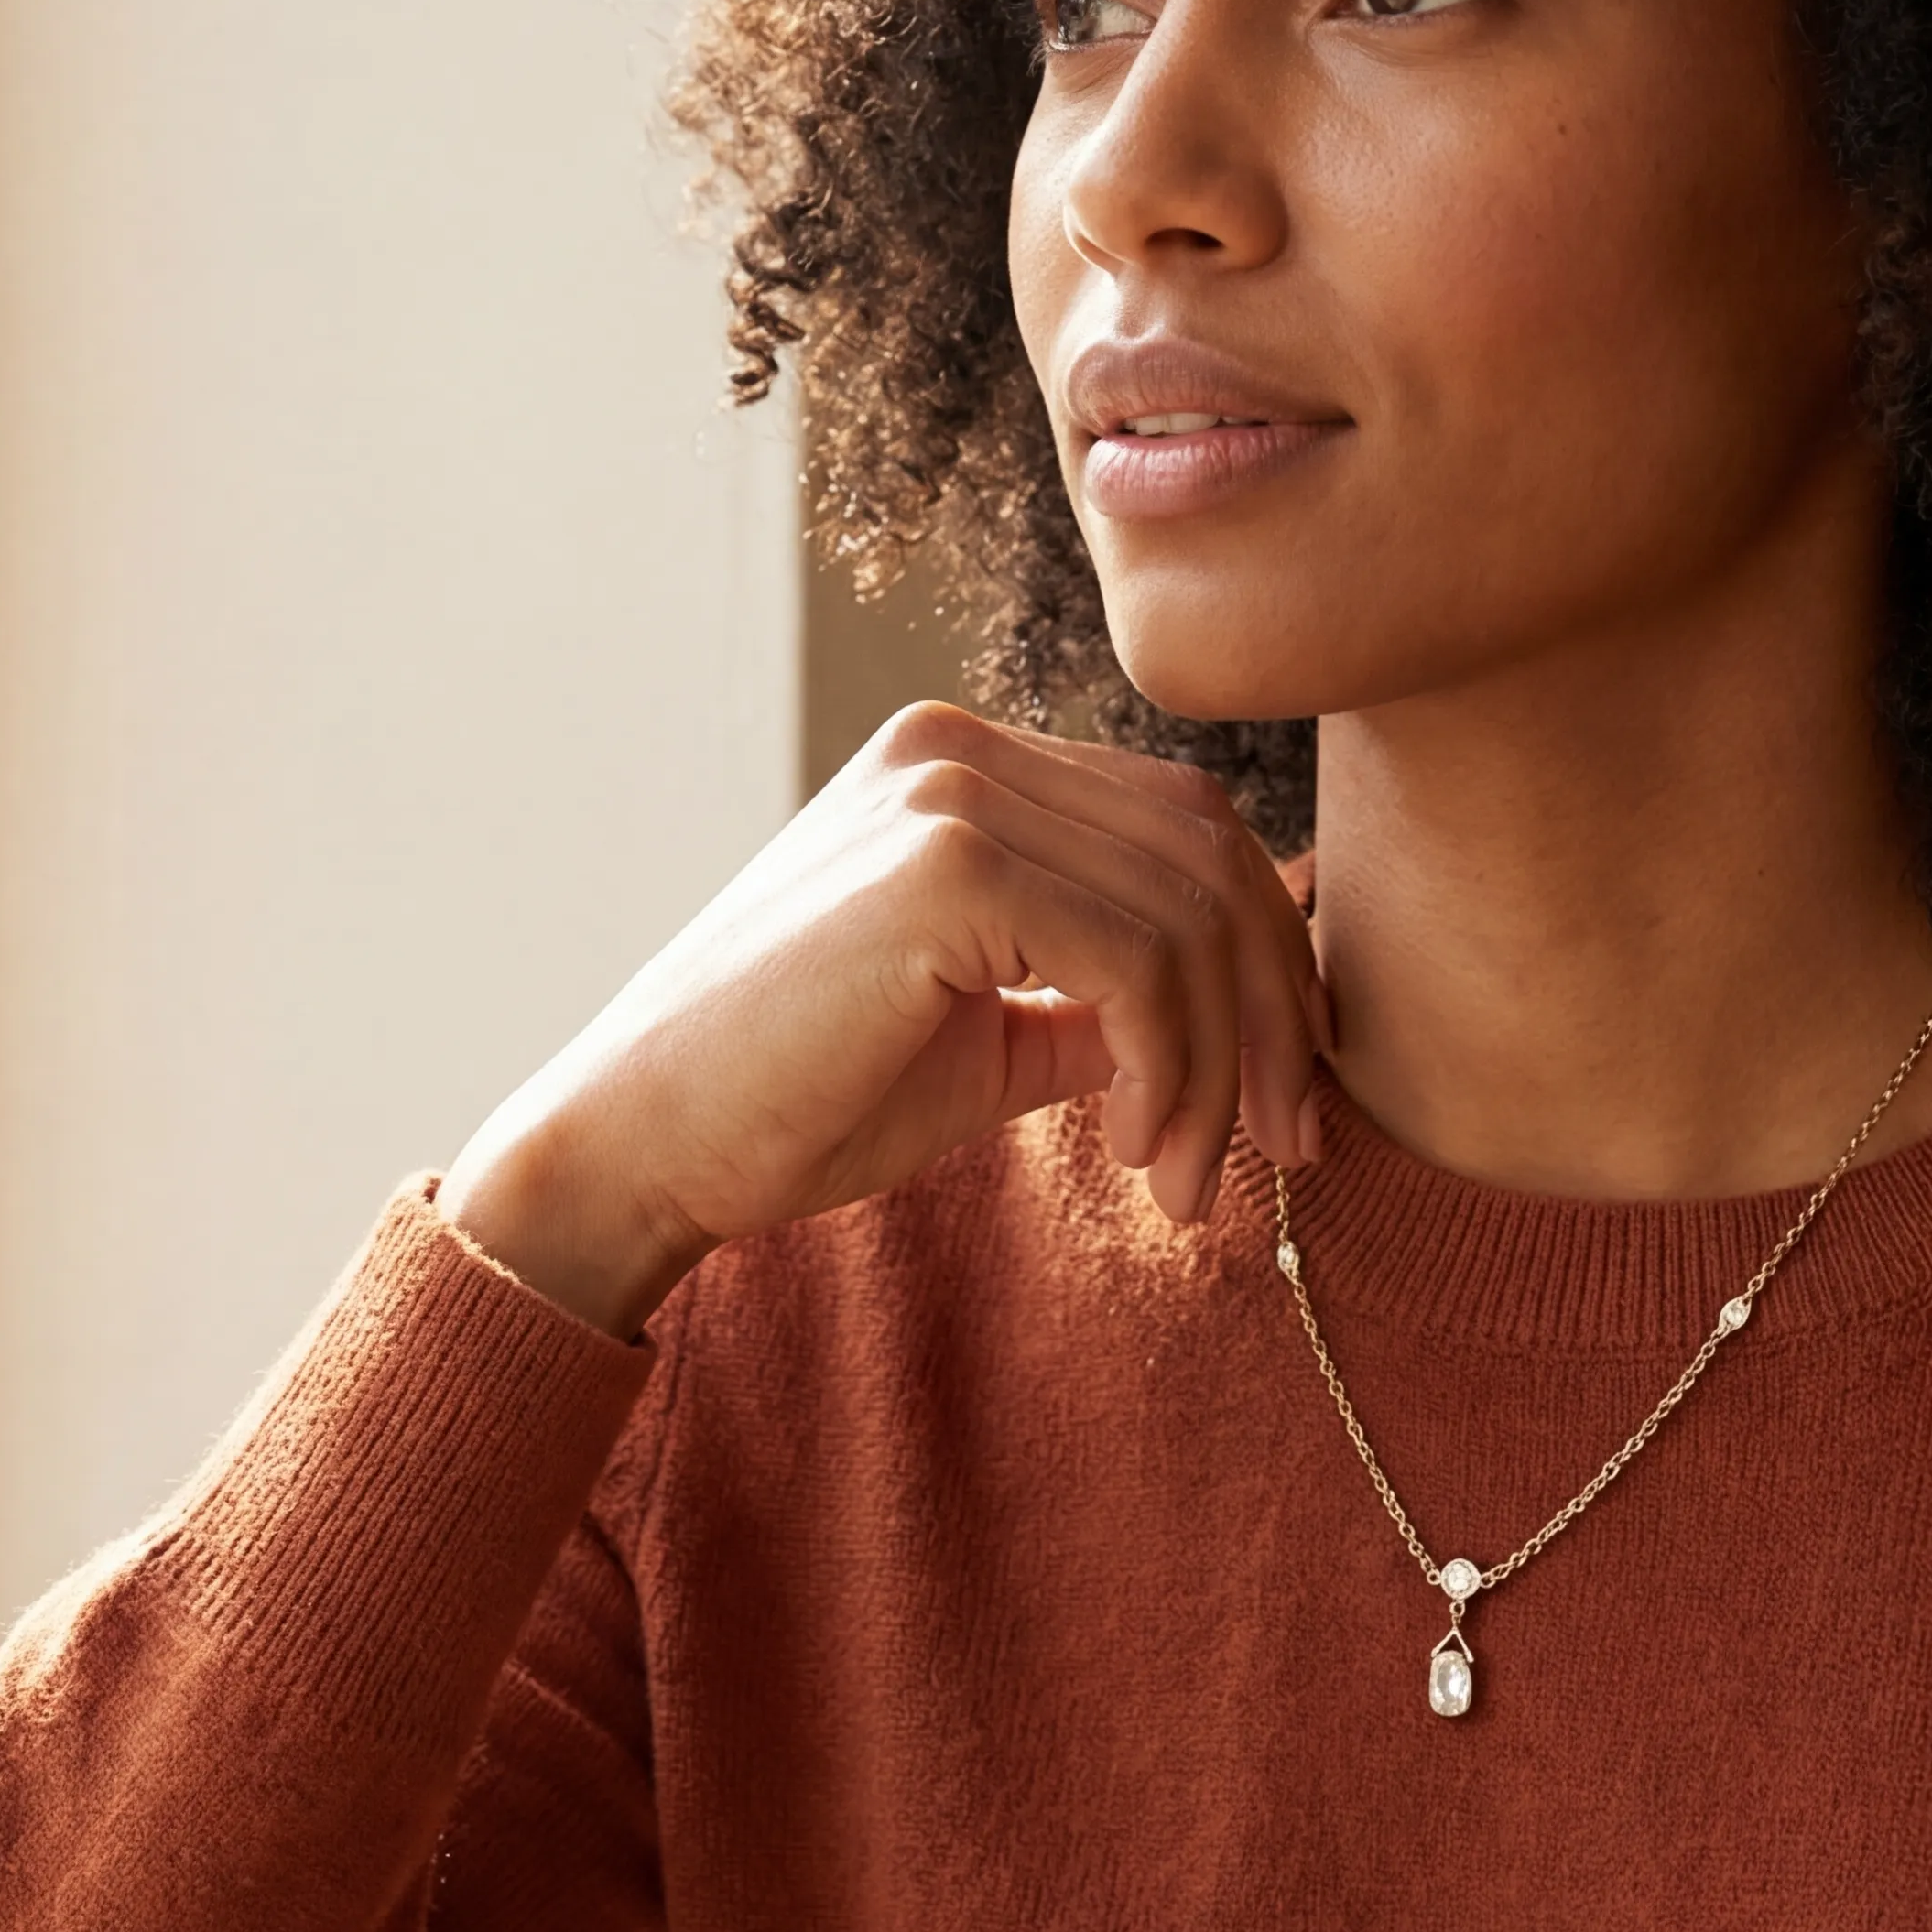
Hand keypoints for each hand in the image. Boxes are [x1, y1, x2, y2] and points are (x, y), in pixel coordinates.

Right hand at [436, 706, 1330, 1335]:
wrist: (640, 1146)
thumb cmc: (797, 1103)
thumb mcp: (990, 1036)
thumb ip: (1103, 999)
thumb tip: (1249, 1016)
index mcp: (965, 766)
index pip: (1181, 827)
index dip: (1264, 957)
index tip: (1287, 1098)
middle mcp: (960, 748)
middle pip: (1209, 853)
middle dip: (1273, 1012)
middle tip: (1292, 1149)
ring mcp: (949, 791)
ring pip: (1186, 915)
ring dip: (1220, 1069)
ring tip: (1185, 1183)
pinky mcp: (945, 863)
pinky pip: (1137, 959)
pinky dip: (1170, 1067)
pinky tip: (1136, 1148)